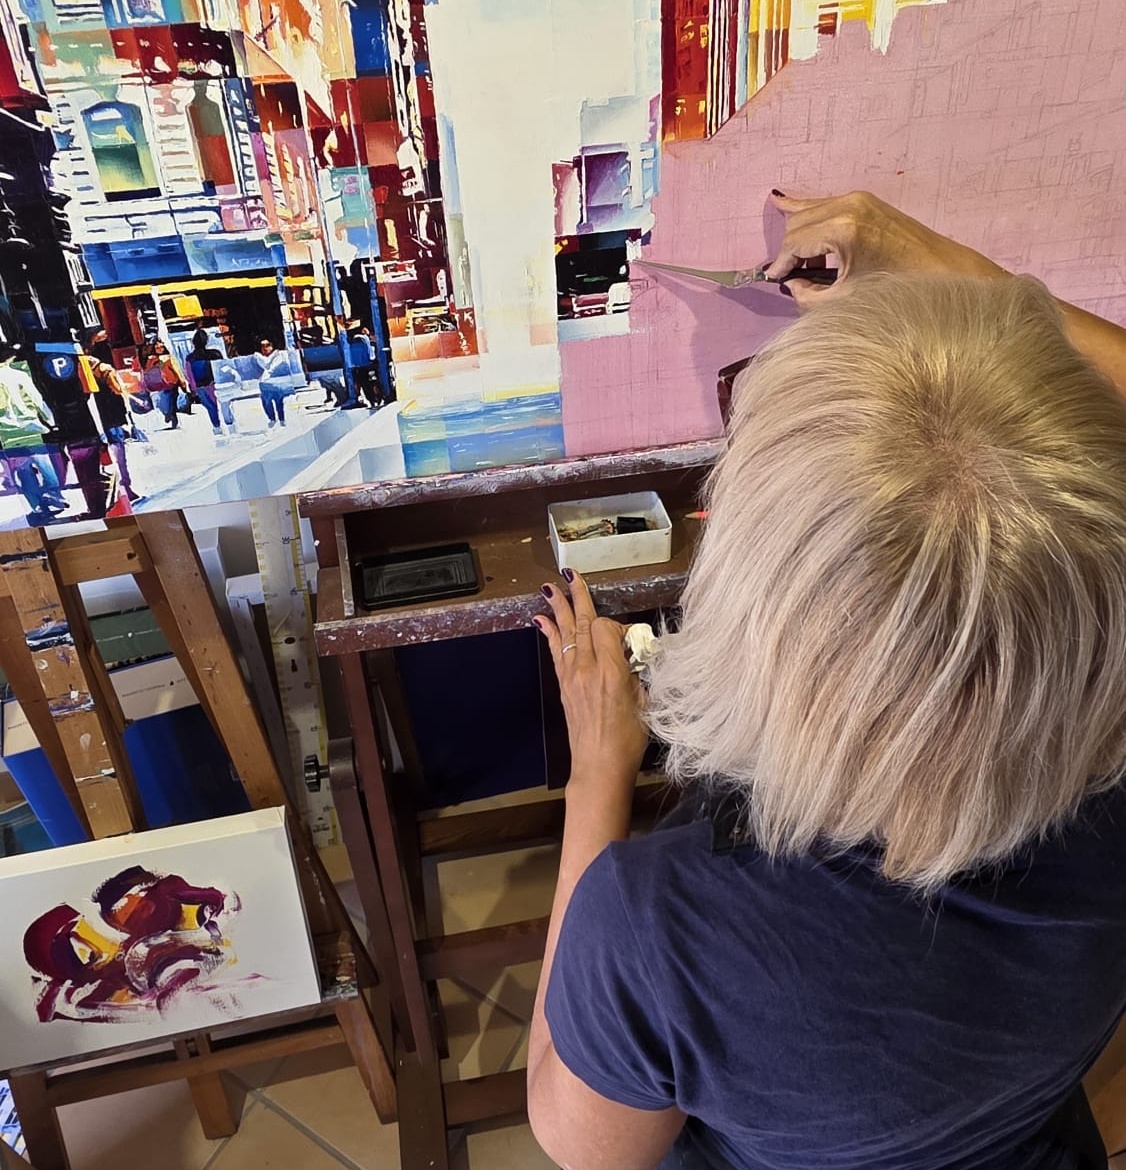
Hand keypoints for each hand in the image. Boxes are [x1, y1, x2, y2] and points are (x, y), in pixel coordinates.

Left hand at [535, 571, 648, 786]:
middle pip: (582, 624)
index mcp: (611, 672)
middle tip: (571, 576)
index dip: (617, 626)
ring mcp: (572, 678)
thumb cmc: (628, 741)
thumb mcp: (645, 703)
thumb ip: (638, 673)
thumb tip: (631, 655)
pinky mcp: (564, 687)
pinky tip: (542, 620)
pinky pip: (556, 652)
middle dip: (578, 598)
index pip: (605, 629)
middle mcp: (587, 670)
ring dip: (558, 609)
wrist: (599, 768)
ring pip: (565, 634)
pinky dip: (549, 633)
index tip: (628, 638)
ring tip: (550, 589)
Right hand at [765, 190, 1005, 308]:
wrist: (940, 272)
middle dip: (788, 250)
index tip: (774, 280)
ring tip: (802, 263)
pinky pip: (823, 203)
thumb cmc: (896, 289)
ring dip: (799, 237)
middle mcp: (848, 205)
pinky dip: (804, 210)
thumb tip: (792, 284)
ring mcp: (858, 198)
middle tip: (787, 276)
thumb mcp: (844, 301)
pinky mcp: (865, 200)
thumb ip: (807, 295)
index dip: (780, 265)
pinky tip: (780, 202)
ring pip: (807, 211)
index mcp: (843, 229)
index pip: (793, 243)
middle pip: (796, 224)